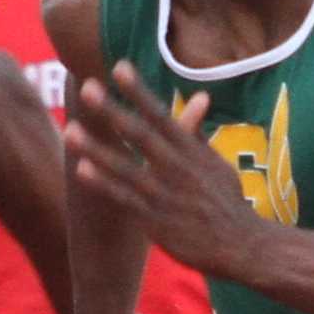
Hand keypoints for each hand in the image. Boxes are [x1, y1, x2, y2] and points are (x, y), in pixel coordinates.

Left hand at [60, 68, 267, 278]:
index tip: (119, 67)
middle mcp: (177, 169)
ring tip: (70, 129)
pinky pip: (124, 198)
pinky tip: (81, 169)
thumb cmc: (227, 202)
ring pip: (125, 167)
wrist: (243, 246)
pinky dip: (103, 184)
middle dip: (113, 111)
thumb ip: (198, 133)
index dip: (139, 91)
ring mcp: (164, 195)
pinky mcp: (155, 221)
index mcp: (191, 152)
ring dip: (96, 148)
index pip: (161, 115)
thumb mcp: (217, 164)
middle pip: (141, 135)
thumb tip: (199, 97)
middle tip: (88, 87)